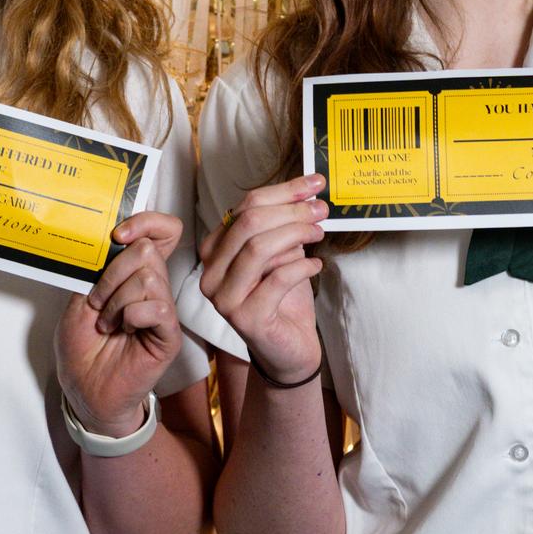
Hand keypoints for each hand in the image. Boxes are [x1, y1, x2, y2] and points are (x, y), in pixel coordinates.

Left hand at [55, 212, 184, 436]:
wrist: (84, 390)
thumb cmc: (82, 349)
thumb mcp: (78, 299)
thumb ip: (97, 269)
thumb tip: (110, 239)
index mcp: (134, 274)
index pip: (163, 232)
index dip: (147, 222)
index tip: (117, 234)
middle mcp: (153, 288)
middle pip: (148, 250)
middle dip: (113, 273)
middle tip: (97, 301)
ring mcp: (163, 311)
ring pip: (149, 278)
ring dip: (116, 300)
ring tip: (106, 322)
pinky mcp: (168, 335)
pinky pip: (157, 309)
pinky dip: (130, 316)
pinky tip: (122, 331)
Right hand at [197, 173, 327, 383]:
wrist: (288, 349)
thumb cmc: (283, 297)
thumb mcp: (281, 253)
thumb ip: (283, 225)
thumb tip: (308, 191)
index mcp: (214, 249)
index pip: (244, 207)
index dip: (283, 191)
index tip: (314, 184)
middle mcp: (211, 272)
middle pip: (248, 224)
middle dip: (290, 211)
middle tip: (321, 209)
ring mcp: (224, 297)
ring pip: (258, 248)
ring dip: (296, 234)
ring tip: (319, 233)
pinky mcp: (246, 319)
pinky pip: (277, 280)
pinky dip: (302, 267)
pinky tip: (316, 265)